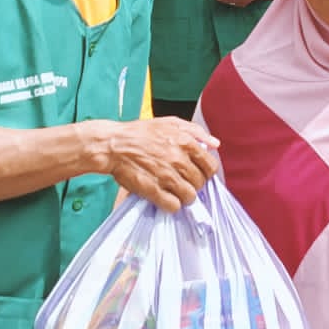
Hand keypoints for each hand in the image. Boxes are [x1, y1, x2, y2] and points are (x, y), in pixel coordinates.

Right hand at [102, 117, 219, 212]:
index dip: (206, 172)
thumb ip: (195, 131)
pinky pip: (174, 206)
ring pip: (190, 196)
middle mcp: (178, 159)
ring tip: (176, 192)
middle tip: (184, 182)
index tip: (198, 173)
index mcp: (185, 142)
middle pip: (200, 183)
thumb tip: (215, 144)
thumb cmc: (140, 132)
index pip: (210, 166)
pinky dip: (172, 205)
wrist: (114, 145)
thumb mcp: (170, 122)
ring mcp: (166, 176)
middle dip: (194, 184)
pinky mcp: (154, 190)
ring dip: (184, 197)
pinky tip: (167, 199)